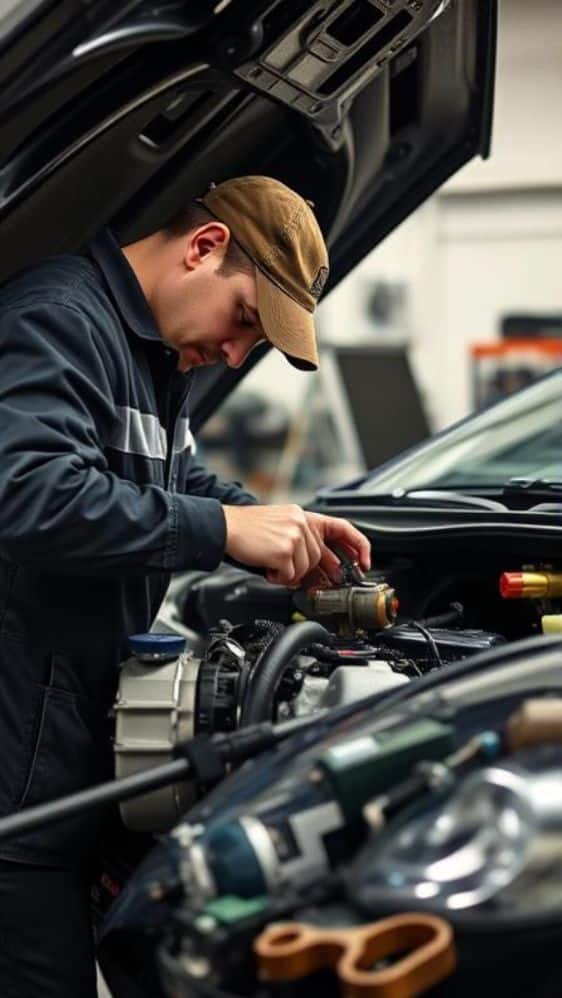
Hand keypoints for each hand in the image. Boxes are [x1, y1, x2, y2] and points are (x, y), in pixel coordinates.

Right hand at [223, 504, 369, 587]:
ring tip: (272, 566)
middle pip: (318, 558)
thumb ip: (302, 541)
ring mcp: (294, 536)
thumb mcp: (280, 526)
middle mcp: (301, 522)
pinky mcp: (284, 550)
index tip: (363, 563)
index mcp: (303, 515)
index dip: (358, 546)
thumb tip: (320, 567)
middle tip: (291, 573)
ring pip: (305, 569)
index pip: (342, 528)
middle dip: (307, 571)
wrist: (223, 527)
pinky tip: (268, 568)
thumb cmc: (247, 530)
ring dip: (289, 574)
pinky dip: (278, 578)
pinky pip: (290, 576)